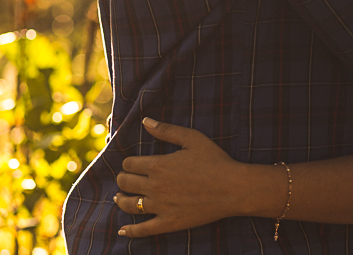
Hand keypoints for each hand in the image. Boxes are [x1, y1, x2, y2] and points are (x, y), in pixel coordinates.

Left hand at [113, 118, 271, 237]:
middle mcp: (154, 186)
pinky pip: (143, 229)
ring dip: (121, 199)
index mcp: (158, 165)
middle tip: (125, 179)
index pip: (129, 164)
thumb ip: (166, 130)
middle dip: (123, 179)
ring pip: (129, 204)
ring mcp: (160, 206)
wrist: (233, 188)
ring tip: (120, 197)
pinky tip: (121, 230)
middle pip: (125, 183)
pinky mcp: (168, 222)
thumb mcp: (192, 139)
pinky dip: (130, 231)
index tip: (132, 163)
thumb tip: (145, 121)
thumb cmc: (215, 160)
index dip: (128, 163)